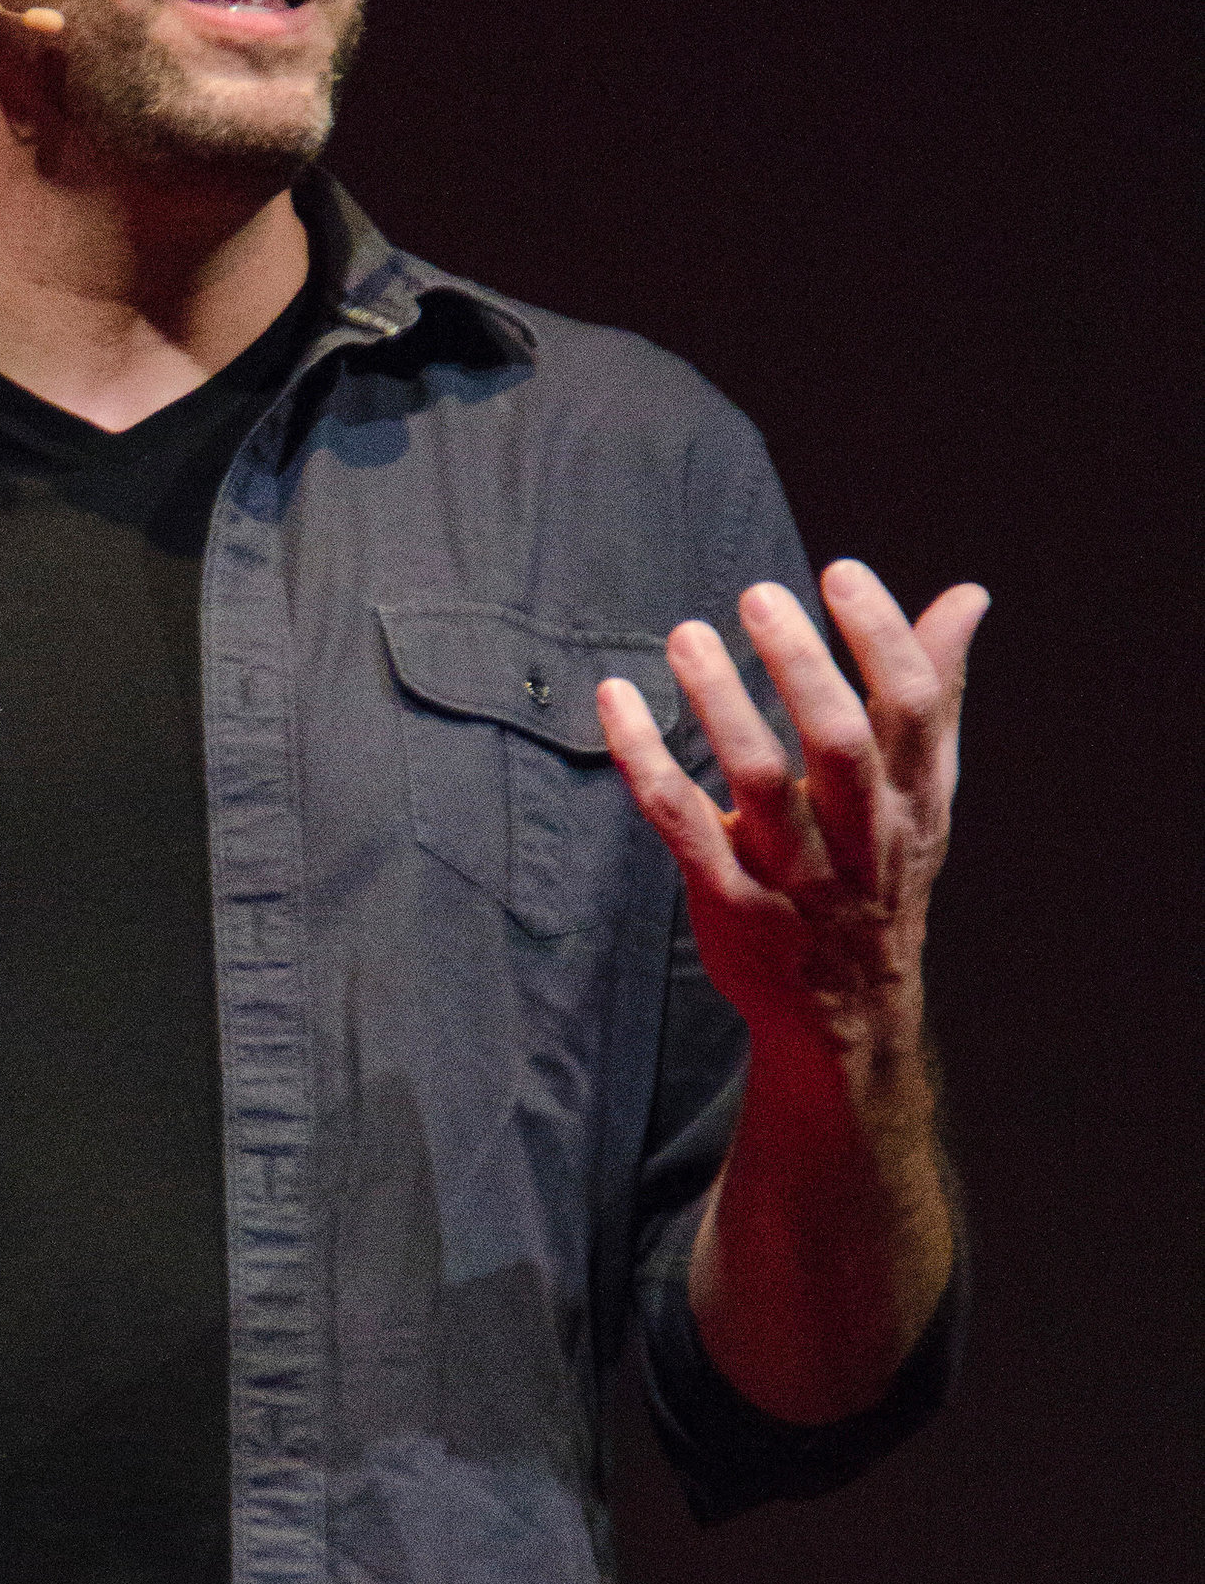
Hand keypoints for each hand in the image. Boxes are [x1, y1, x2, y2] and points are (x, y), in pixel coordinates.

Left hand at [597, 561, 989, 1067]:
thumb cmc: (881, 871)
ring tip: (686, 635)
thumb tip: (967, 597)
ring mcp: (794, 876)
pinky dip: (646, 760)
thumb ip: (935, 691)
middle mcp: (861, 837)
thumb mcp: (921, 793)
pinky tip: (617, 701)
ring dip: (721, 704)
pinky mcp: (729, 903)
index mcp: (912, 799)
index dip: (882, 637)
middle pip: (840, 743)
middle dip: (803, 667)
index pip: (914, 708)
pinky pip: (680, 825)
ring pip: (758, 782)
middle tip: (760, 595)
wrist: (845, 1012)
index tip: (840, 571)